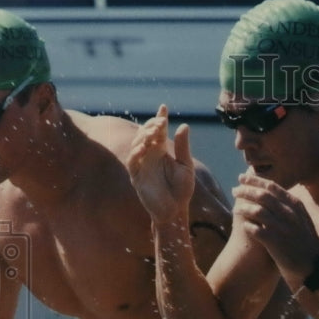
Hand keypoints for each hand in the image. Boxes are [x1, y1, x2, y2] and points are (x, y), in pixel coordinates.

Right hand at [127, 104, 194, 223]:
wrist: (175, 211)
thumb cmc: (182, 190)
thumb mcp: (186, 167)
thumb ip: (184, 148)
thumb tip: (184, 125)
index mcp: (162, 150)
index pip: (160, 131)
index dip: (160, 118)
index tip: (163, 107)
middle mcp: (150, 154)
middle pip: (147, 134)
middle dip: (152, 126)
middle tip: (161, 123)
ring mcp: (142, 164)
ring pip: (137, 144)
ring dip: (144, 137)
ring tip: (153, 132)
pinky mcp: (136, 176)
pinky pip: (133, 161)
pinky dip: (136, 153)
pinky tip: (143, 147)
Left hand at [232, 173, 318, 278]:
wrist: (315, 265)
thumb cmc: (307, 243)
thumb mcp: (303, 219)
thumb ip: (290, 208)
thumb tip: (274, 196)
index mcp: (295, 205)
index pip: (272, 186)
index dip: (255, 180)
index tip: (243, 178)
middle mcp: (289, 214)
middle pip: (262, 196)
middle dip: (246, 191)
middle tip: (235, 190)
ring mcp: (282, 228)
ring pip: (257, 211)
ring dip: (244, 208)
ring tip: (236, 209)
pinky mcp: (275, 243)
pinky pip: (255, 230)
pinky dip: (247, 227)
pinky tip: (243, 227)